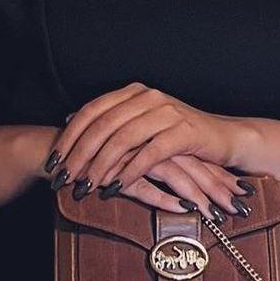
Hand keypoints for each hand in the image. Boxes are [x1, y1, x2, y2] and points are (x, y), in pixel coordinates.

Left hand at [46, 83, 246, 215]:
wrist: (225, 138)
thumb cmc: (179, 136)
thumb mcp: (142, 124)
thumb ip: (112, 122)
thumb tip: (70, 121)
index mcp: (134, 93)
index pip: (92, 110)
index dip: (70, 136)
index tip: (54, 161)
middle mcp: (148, 97)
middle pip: (103, 125)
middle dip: (80, 154)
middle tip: (65, 179)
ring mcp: (166, 112)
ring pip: (123, 139)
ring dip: (101, 165)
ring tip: (87, 186)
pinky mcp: (183, 132)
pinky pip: (150, 153)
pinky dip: (130, 172)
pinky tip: (117, 187)